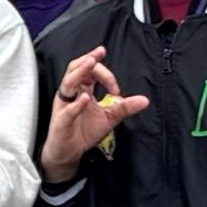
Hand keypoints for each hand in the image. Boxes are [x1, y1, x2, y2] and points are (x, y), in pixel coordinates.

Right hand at [38, 46, 148, 184]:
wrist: (68, 153)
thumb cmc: (83, 132)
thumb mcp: (109, 118)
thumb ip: (124, 108)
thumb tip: (144, 100)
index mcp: (81, 90)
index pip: (89, 71)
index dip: (104, 72)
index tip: (116, 87)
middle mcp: (70, 94)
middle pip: (75, 68)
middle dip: (89, 60)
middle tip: (100, 53)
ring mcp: (64, 106)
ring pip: (67, 82)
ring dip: (80, 72)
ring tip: (90, 63)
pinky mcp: (61, 121)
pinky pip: (67, 110)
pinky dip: (77, 104)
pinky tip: (86, 98)